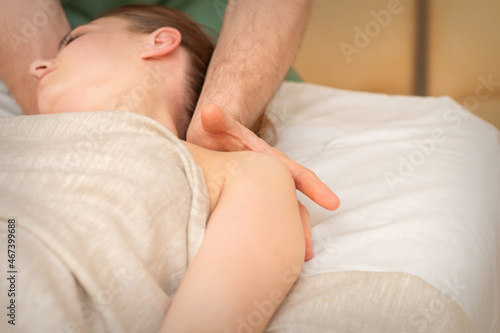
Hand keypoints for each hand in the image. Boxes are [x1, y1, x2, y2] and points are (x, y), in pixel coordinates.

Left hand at [187, 104, 340, 260]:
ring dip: (289, 237)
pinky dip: (271, 239)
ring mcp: (262, 194)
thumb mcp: (217, 126)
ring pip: (282, 217)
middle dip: (302, 226)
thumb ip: (216, 120)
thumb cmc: (217, 133)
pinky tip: (266, 259)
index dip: (314, 187)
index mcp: (269, 161)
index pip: (295, 173)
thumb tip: (209, 112)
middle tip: (308, 251)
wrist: (211, 142)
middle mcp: (272, 179)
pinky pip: (265, 224)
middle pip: (292, 204)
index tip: (333, 203)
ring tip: (294, 262)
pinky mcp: (249, 206)